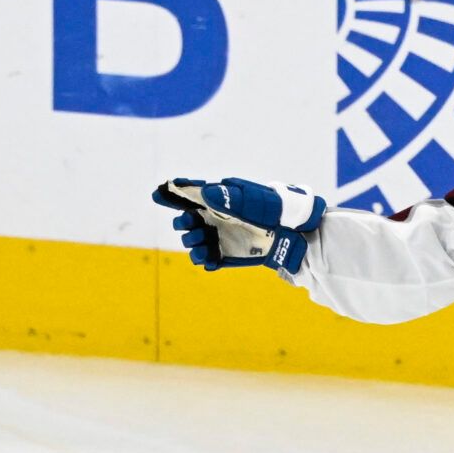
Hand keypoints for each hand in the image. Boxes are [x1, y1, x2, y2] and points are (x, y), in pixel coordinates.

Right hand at [152, 177, 325, 271]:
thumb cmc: (275, 208)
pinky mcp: (225, 255)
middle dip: (183, 222)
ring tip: (201, 245)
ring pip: (193, 242)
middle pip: (186, 220)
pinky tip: (207, 260)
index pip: (188, 194)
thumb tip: (206, 192)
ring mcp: (218, 237)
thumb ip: (231, 197)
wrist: (294, 231)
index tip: (159, 192)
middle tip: (191, 223)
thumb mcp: (255, 200)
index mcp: (217, 199)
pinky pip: (207, 260)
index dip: (172, 193)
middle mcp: (213, 218)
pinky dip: (204, 261)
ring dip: (192, 243)